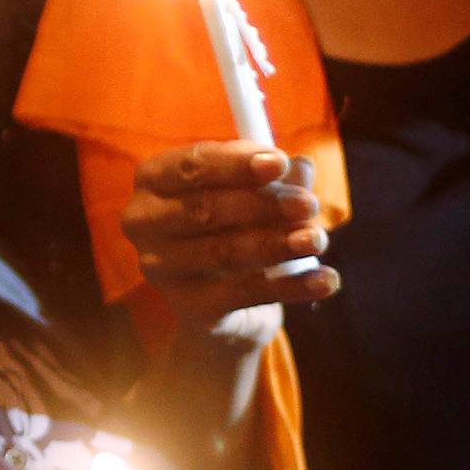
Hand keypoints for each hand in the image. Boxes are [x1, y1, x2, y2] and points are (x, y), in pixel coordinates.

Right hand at [121, 141, 336, 341]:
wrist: (222, 304)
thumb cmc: (233, 228)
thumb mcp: (254, 196)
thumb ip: (275, 179)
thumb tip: (301, 167)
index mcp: (153, 178)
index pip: (190, 165)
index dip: (236, 163)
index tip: (281, 163)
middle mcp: (143, 220)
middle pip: (204, 208)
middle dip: (263, 204)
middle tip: (309, 205)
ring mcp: (159, 267)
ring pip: (224, 252)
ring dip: (278, 244)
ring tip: (317, 239)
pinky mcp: (187, 307)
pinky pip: (244, 294)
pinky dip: (291, 286)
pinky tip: (325, 279)